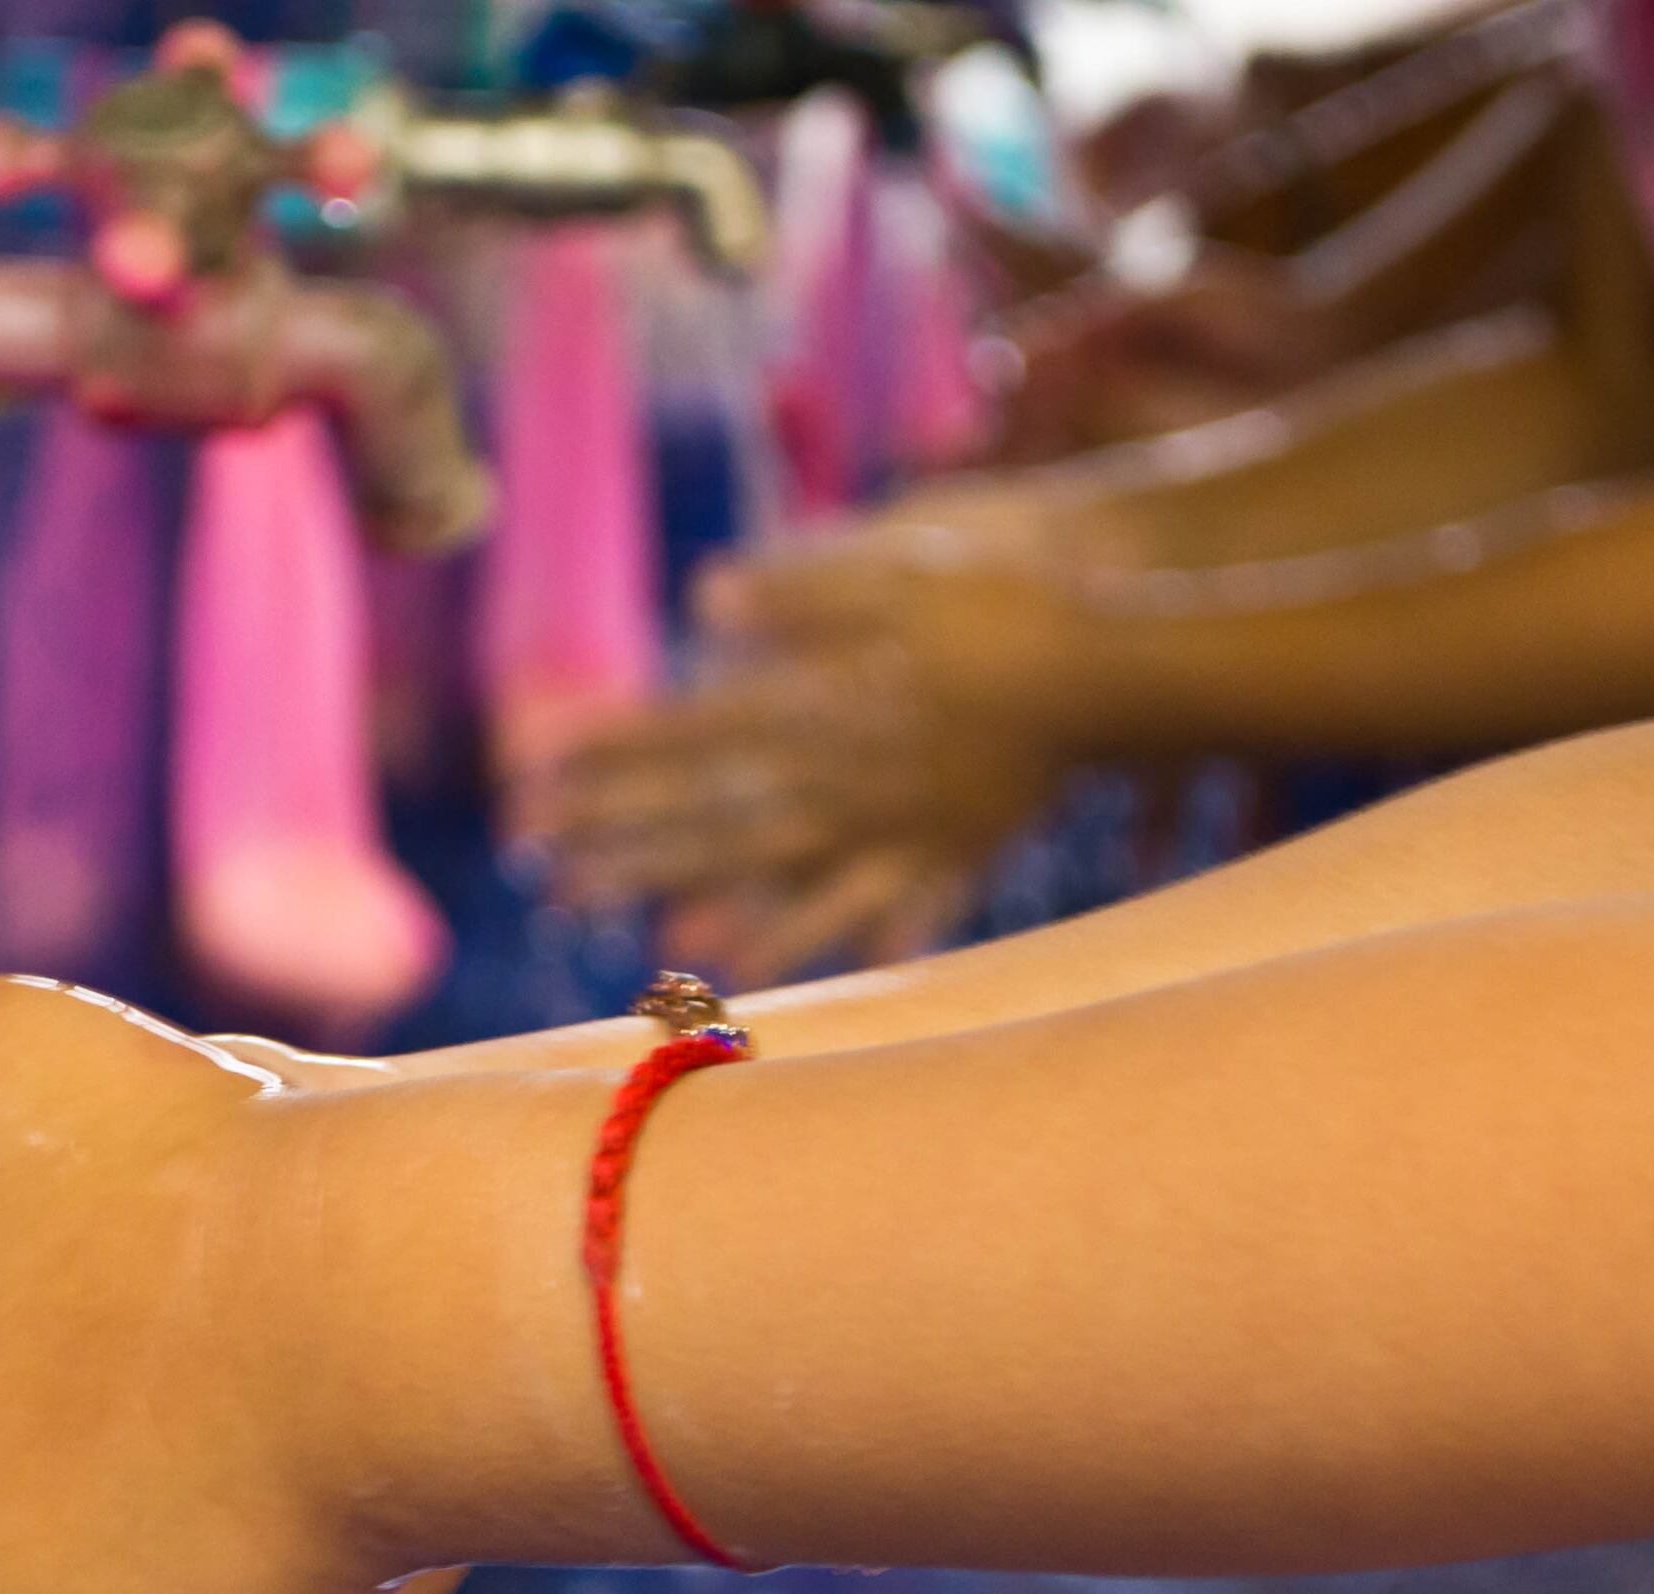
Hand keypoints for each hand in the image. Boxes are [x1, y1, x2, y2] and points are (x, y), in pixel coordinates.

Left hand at [533, 629, 1062, 983]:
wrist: (1115, 664)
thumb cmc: (1007, 602)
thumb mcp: (901, 568)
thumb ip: (801, 587)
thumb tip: (702, 594)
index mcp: (824, 703)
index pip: (692, 735)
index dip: (613, 758)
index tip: (538, 777)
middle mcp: (844, 776)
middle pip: (713, 814)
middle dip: (623, 840)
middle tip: (538, 868)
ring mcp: (893, 822)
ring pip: (774, 868)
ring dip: (694, 894)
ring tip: (622, 928)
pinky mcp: (944, 848)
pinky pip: (866, 904)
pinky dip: (812, 935)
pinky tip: (756, 965)